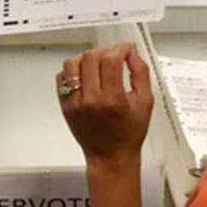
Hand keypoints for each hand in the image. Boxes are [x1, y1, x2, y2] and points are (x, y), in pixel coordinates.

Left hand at [57, 44, 152, 167]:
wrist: (110, 157)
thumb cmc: (128, 134)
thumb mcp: (145, 103)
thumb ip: (140, 74)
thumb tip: (132, 54)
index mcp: (113, 100)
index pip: (111, 60)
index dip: (120, 49)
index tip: (125, 49)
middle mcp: (91, 100)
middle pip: (91, 57)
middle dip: (105, 52)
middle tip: (113, 57)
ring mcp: (74, 102)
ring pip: (72, 63)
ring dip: (85, 58)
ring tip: (97, 64)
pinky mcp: (64, 105)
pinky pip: (61, 78)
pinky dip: (72, 71)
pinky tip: (84, 76)